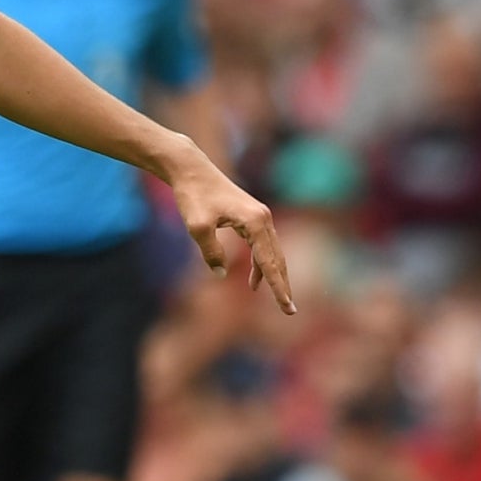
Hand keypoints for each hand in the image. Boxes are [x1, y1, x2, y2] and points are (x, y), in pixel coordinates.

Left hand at [165, 139, 294, 314]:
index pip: (270, 262)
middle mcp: (263, 218)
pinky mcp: (251, 216)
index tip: (287, 308)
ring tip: (278, 299)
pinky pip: (263, 245)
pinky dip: (262, 263)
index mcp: (255, 222)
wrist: (191, 169)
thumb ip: (210, 253)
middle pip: (278, 258)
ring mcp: (260, 216)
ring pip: (272, 252)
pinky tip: (255, 280)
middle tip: (289, 311)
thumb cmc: (192, 196)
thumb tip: (220, 273)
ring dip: (274, 275)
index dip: (278, 287)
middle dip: (283, 285)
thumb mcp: (197, 227)